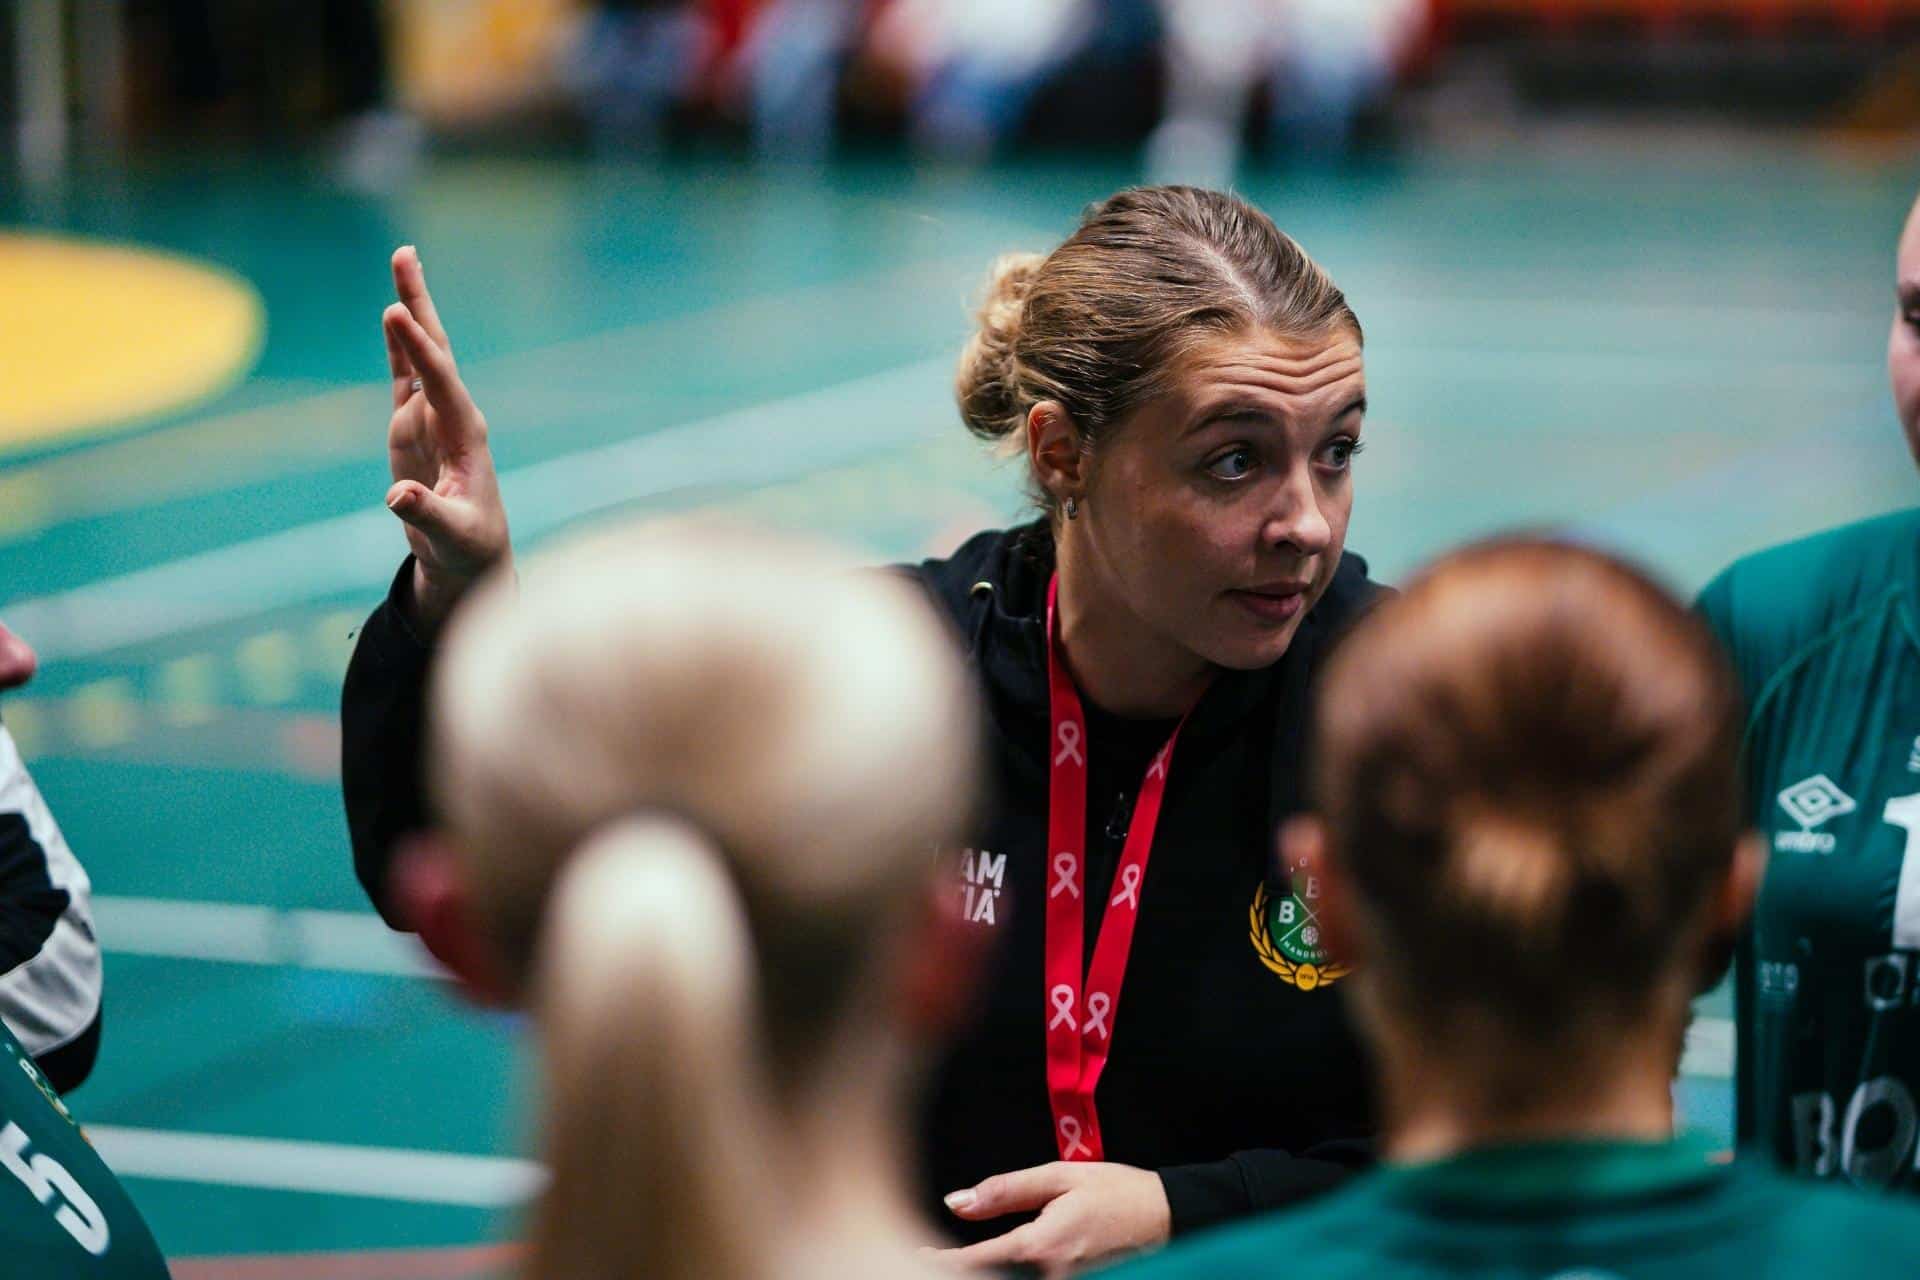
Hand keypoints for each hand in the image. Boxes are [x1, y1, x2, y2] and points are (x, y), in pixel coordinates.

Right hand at [381, 246, 510, 631]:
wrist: (471, 555)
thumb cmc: (465, 545)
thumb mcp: (449, 535)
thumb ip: (426, 514)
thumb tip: (398, 498)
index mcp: (465, 434)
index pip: (441, 382)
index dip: (420, 350)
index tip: (398, 314)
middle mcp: (452, 415)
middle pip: (436, 349)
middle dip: (420, 305)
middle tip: (405, 255)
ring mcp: (433, 416)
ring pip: (421, 354)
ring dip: (412, 309)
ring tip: (403, 260)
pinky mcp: (416, 425)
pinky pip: (406, 375)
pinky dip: (400, 344)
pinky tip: (394, 312)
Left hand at [935, 1161, 1171, 1276]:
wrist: (1170, 1217)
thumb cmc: (1117, 1192)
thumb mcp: (1060, 1177)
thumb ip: (1006, 1190)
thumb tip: (957, 1202)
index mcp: (1042, 1245)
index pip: (978, 1260)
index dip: (942, 1262)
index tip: (918, 1256)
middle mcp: (1052, 1274)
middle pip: (995, 1276)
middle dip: (964, 1269)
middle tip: (933, 1257)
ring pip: (1013, 1279)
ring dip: (990, 1270)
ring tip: (963, 1259)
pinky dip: (1013, 1272)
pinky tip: (1001, 1262)